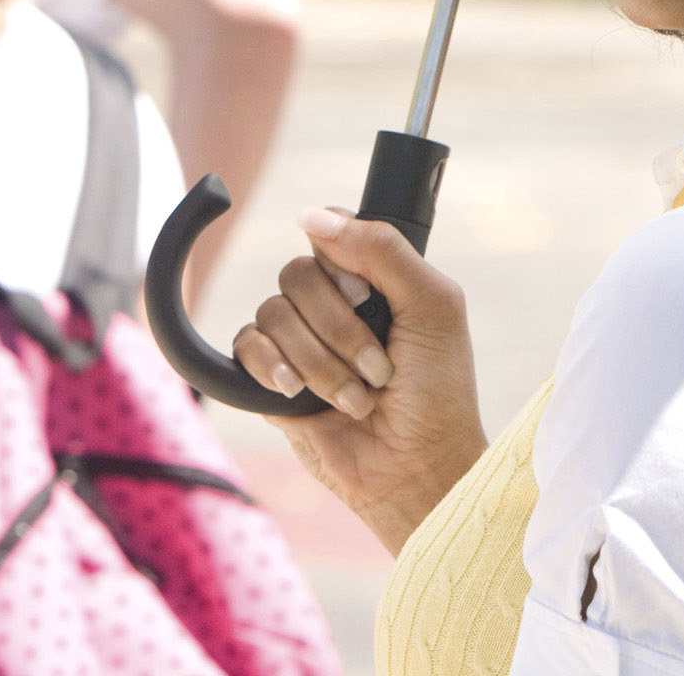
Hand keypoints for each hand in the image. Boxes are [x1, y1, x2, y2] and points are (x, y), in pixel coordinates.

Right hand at [235, 208, 485, 555]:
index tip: (370, 298)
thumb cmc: (438, 391)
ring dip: (320, 362)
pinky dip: (272, 366)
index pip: (331, 233)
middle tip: (379, 367)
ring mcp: (302, 341)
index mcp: (374, 278)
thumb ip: (382, 249)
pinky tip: (297, 392)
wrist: (415, 469)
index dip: (343, 264)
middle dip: (339, 328)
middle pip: (298, 273)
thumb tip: (308, 213)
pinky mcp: (273, 380)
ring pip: (273, 312)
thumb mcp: (432, 305)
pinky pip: (246, 345)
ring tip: (355, 398)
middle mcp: (335, 304)